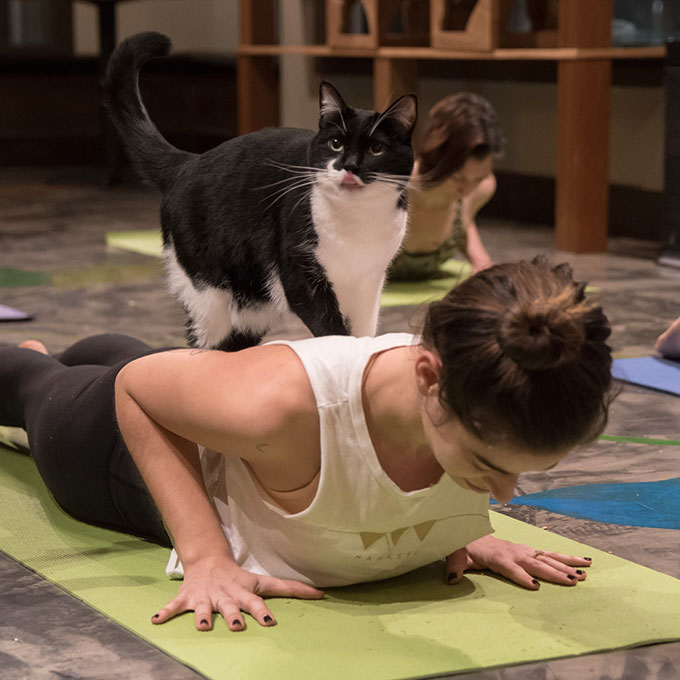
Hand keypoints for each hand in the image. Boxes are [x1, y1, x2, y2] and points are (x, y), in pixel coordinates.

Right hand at [152, 555, 323, 630]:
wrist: (209, 561)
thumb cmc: (240, 578)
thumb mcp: (264, 582)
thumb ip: (292, 589)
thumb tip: (323, 594)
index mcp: (244, 593)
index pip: (257, 603)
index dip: (263, 612)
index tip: (269, 622)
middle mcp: (225, 596)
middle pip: (231, 608)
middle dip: (233, 617)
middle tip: (236, 626)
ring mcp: (206, 598)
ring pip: (204, 609)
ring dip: (202, 617)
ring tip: (202, 627)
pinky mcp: (188, 598)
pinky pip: (174, 607)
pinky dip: (165, 613)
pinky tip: (155, 620)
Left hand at [445, 535, 591, 589]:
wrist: (469, 532)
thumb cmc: (464, 547)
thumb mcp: (456, 556)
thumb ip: (455, 567)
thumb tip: (452, 579)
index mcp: (497, 557)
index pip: (511, 568)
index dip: (521, 576)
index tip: (534, 586)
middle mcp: (514, 553)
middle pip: (535, 564)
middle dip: (553, 572)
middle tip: (573, 581)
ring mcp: (523, 551)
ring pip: (547, 558)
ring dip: (566, 565)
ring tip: (585, 572)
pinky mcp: (528, 551)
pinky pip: (549, 554)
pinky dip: (566, 558)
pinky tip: (582, 562)